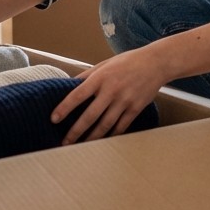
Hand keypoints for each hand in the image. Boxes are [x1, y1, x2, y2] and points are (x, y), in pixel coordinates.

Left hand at [50, 46, 167, 144]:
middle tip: (64, 142)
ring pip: (105, 125)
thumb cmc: (127, 62)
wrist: (156, 63)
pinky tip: (102, 142)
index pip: (77, 95)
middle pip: (90, 115)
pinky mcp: (135, 108)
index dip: (64, 108)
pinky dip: (111, 135)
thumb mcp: (105, 64)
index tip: (53, 119)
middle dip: (76, 131)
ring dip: (92, 138)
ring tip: (81, 147)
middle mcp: (112, 90)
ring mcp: (124, 101)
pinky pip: (121, 126)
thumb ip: (87, 76)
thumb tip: (69, 86)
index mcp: (101, 77)